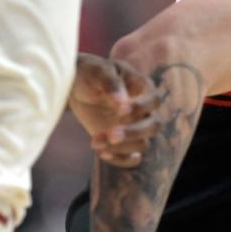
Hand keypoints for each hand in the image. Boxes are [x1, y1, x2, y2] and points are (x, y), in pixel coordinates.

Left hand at [69, 53, 160, 167]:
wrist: (77, 87)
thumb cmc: (91, 73)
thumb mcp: (98, 72)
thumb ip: (111, 84)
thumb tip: (120, 101)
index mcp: (143, 88)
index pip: (153, 101)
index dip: (140, 107)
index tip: (119, 110)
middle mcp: (144, 109)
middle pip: (154, 126)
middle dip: (134, 133)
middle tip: (111, 134)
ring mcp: (134, 127)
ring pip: (143, 144)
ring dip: (120, 147)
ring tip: (95, 141)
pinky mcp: (123, 141)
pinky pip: (132, 158)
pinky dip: (120, 159)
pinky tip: (101, 153)